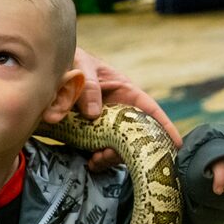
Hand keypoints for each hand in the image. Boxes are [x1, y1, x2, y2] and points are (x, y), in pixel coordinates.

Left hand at [74, 47, 182, 171]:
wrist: (48, 71)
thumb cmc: (72, 61)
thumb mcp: (81, 65)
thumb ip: (88, 85)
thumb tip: (93, 114)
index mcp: (125, 92)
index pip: (151, 110)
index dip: (165, 127)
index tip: (176, 145)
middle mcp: (119, 111)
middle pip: (136, 137)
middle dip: (131, 151)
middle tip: (111, 156)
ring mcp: (105, 125)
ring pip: (119, 147)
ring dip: (112, 157)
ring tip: (97, 161)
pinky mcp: (88, 133)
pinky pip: (99, 150)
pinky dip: (98, 159)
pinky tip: (91, 163)